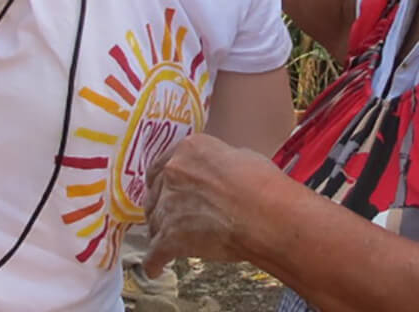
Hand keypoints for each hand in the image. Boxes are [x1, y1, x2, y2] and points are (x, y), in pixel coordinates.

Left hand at [142, 132, 281, 277]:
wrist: (264, 214)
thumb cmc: (262, 185)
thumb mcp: (239, 157)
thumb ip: (216, 164)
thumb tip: (217, 174)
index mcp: (187, 151)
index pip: (162, 167)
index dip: (165, 183)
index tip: (169, 191)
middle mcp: (172, 174)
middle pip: (155, 195)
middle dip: (163, 207)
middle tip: (175, 218)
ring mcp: (168, 205)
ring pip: (154, 224)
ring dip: (161, 234)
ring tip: (170, 245)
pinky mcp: (169, 237)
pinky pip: (153, 254)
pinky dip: (155, 263)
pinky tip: (156, 268)